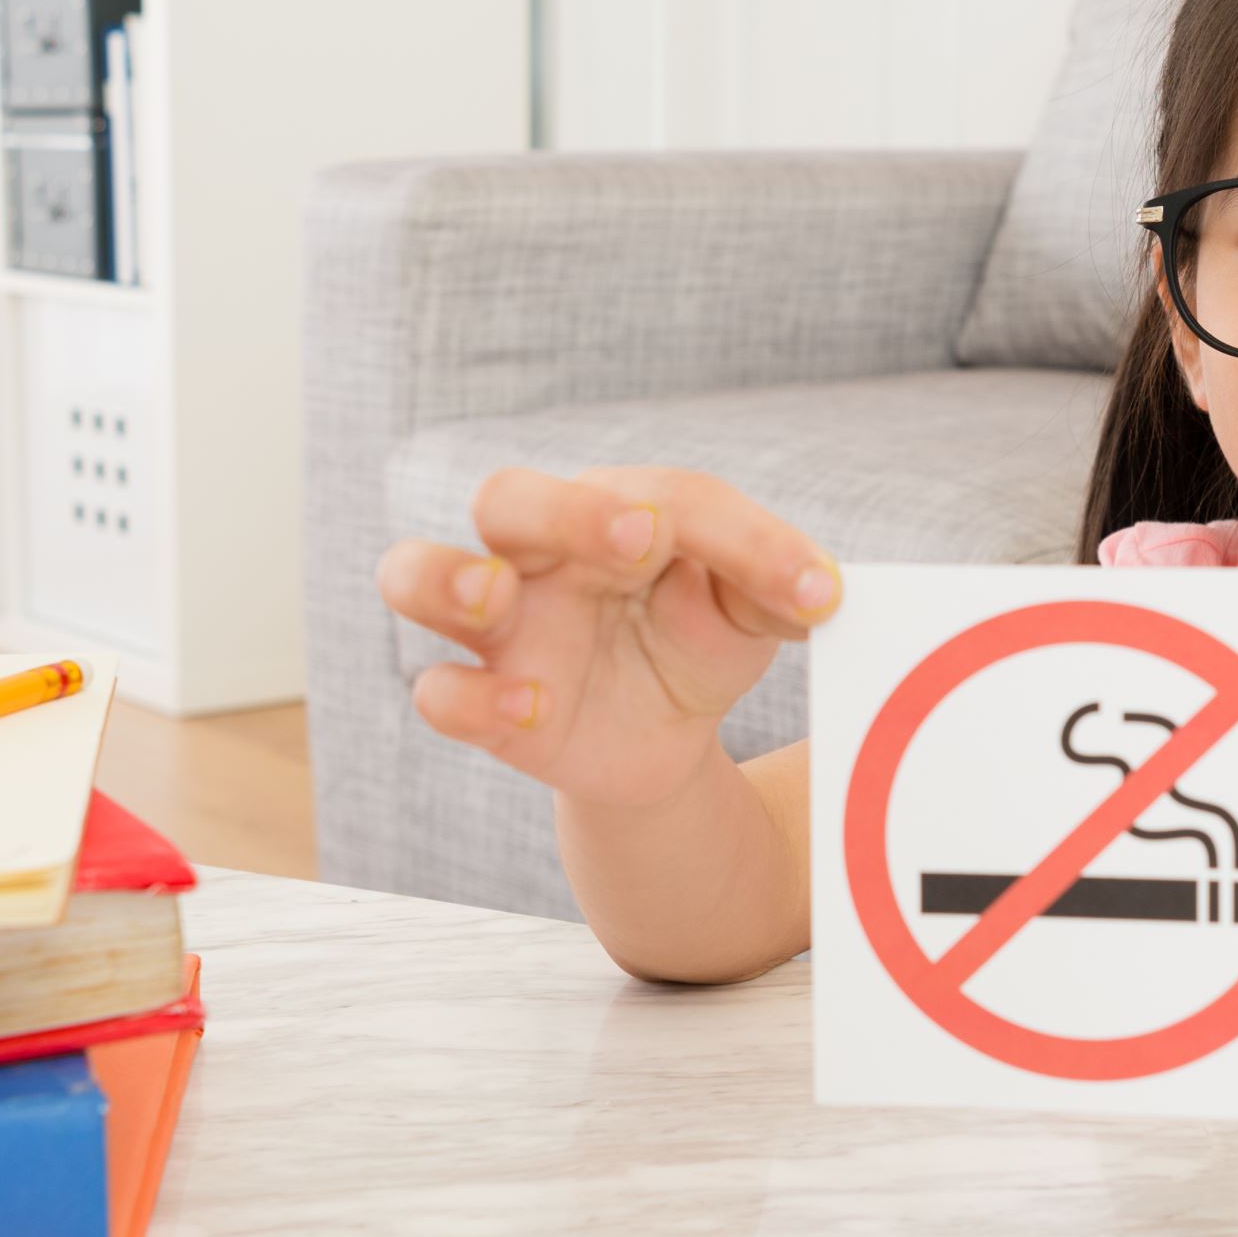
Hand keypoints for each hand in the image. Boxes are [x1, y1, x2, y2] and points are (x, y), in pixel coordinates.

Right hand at [376, 466, 841, 810]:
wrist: (662, 739)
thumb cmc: (695, 642)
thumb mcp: (747, 617)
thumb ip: (774, 591)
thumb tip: (822, 591)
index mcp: (613, 510)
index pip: (667, 498)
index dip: (745, 539)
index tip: (819, 594)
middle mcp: (540, 552)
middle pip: (506, 497)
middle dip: (564, 510)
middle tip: (637, 539)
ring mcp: (500, 626)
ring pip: (414, 572)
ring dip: (446, 577)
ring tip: (497, 594)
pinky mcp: (483, 703)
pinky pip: (438, 691)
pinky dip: (471, 697)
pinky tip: (532, 707)